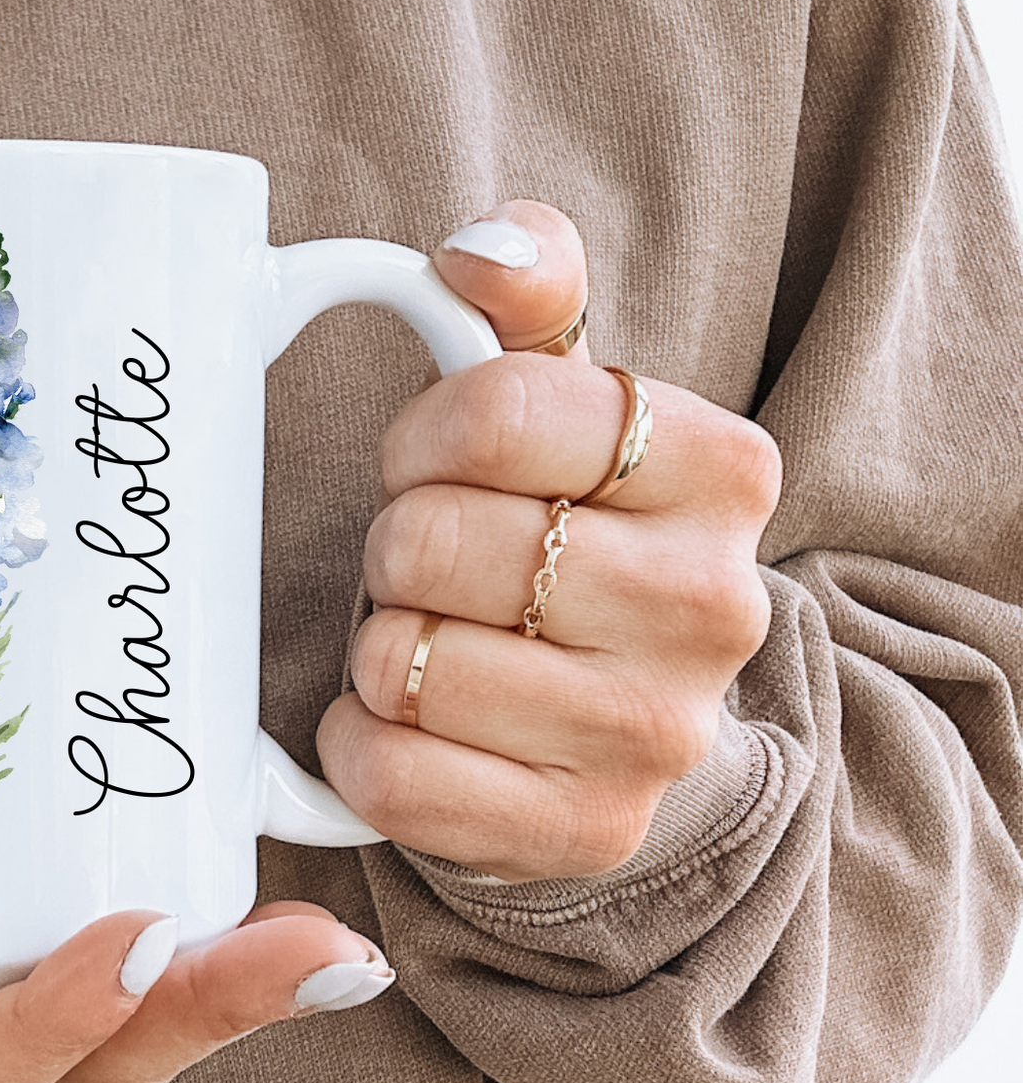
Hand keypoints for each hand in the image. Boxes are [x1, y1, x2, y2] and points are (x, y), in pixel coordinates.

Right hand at [0, 794, 393, 1082]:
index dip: (43, 1028)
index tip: (125, 943)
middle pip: (81, 1075)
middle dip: (197, 1020)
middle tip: (308, 953)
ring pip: (120, 1032)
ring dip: (225, 986)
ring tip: (324, 938)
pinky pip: (113, 965)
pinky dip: (193, 936)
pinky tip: (259, 877)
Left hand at [317, 200, 781, 882]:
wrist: (616, 699)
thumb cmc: (564, 519)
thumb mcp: (561, 389)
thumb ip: (527, 289)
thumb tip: (478, 250)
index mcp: (720, 469)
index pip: (496, 410)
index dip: (423, 433)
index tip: (431, 459)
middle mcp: (713, 607)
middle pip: (436, 542)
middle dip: (397, 542)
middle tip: (432, 559)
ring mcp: (653, 735)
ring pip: (409, 663)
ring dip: (381, 642)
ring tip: (435, 635)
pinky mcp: (581, 832)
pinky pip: (392, 776)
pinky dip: (360, 741)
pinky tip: (407, 716)